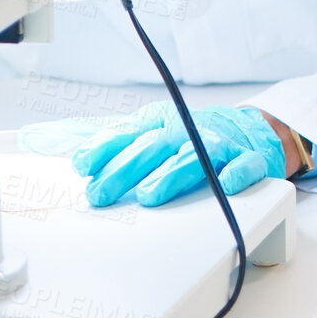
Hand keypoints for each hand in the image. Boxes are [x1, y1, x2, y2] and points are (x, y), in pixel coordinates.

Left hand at [21, 101, 285, 206]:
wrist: (245, 128)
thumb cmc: (188, 136)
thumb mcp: (151, 131)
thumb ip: (116, 143)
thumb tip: (69, 154)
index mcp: (159, 122)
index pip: (128, 134)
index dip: (104, 149)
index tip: (82, 166)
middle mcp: (185, 130)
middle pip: (152, 147)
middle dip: (124, 170)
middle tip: (101, 192)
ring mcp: (217, 144)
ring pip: (192, 158)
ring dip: (170, 176)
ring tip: (148, 195)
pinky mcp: (248, 159)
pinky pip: (245, 166)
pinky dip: (236, 174)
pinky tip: (226, 185)